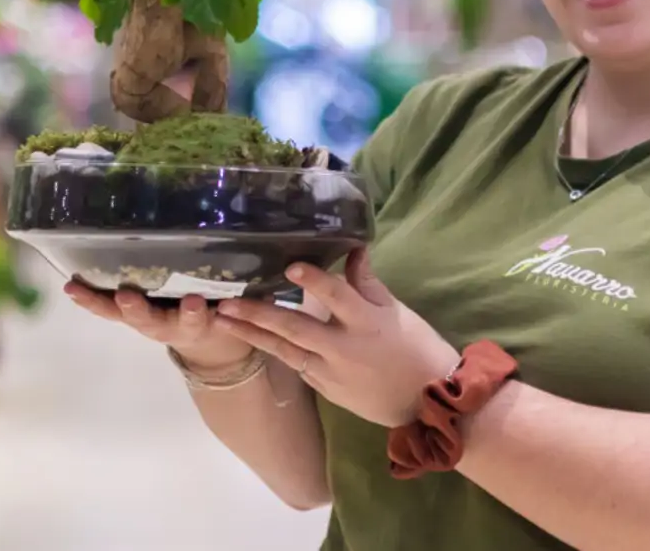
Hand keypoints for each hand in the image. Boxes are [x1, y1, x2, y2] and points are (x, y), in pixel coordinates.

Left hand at [64, 282, 253, 373]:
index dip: (196, 313)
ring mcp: (151, 321)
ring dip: (105, 304)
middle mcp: (173, 326)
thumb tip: (288, 262)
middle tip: (128, 298)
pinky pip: (109, 309)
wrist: (215, 346)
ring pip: (126, 316)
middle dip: (140, 310)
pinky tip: (71, 286)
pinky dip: (91, 299)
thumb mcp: (248, 308)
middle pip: (154, 322)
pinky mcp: (135, 314)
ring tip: (80, 291)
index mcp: (204, 324)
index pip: (200, 320)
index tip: (198, 304)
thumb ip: (255, 294)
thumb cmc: (235, 315)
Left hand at [213, 249, 457, 427]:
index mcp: (367, 322)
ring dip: (251, 334)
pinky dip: (274, 349)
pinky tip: (249, 337)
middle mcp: (343, 348)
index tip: (290, 267)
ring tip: (222, 320)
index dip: (314, 282)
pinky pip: (296, 365)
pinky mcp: (325, 388)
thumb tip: (354, 248)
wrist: (427, 402)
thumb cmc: (416, 348)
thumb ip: (367, 283)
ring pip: (284, 350)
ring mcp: (330, 372)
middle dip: (258, 315)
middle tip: (227, 303)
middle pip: (295, 328)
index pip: (338, 297)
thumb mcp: (396, 310)